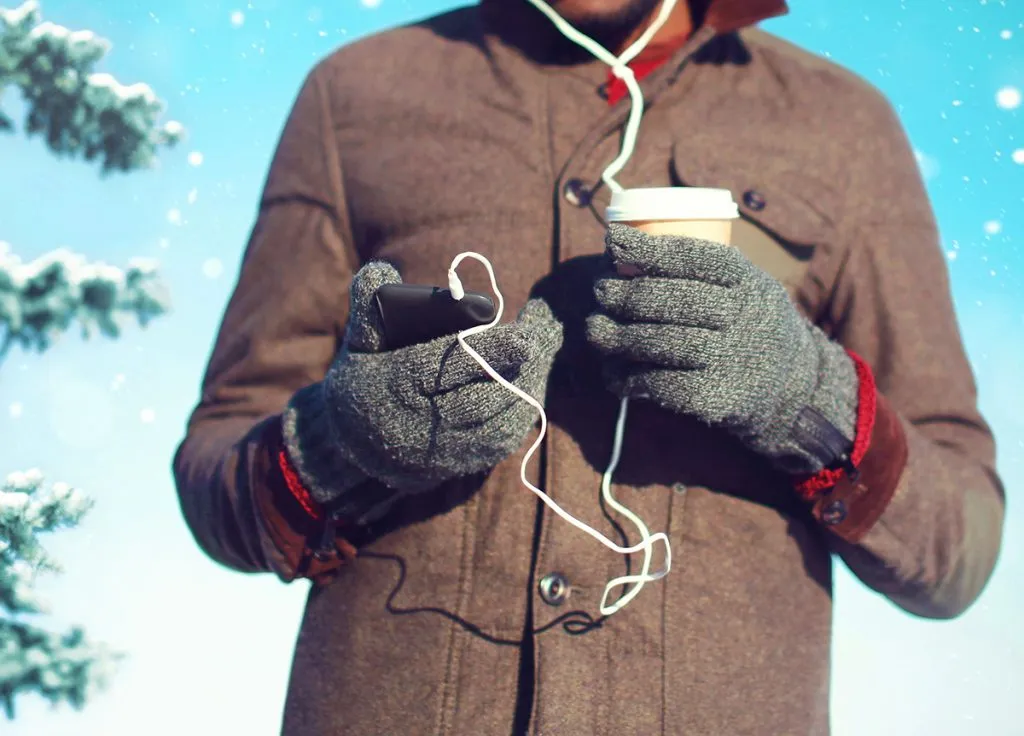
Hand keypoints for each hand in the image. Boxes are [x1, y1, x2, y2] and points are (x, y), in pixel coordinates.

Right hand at [284, 260, 562, 506]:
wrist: (352, 447)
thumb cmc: (364, 379)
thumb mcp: (359, 343)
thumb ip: (370, 307)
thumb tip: (381, 270)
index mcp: (394, 385)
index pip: (446, 368)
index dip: (488, 353)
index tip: (522, 337)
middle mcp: (417, 424)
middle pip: (479, 399)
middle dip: (516, 369)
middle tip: (542, 337)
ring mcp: (437, 452)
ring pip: (495, 423)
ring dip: (524, 389)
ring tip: (541, 355)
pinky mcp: (455, 467)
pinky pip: (497, 444)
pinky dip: (519, 415)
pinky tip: (529, 387)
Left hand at [585, 224, 859, 474]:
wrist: (791, 388)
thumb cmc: (748, 325)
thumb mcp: (745, 287)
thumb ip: (700, 271)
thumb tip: (620, 250)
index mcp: (748, 282)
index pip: (696, 259)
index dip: (650, 250)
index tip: (613, 243)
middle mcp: (743, 318)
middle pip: (672, 300)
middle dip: (626, 294)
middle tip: (600, 291)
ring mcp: (731, 359)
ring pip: (661, 342)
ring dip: (617, 336)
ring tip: (595, 330)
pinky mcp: (717, 398)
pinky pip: (662, 385)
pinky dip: (630, 378)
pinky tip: (614, 373)